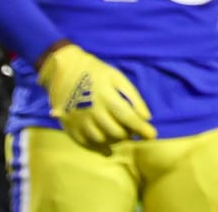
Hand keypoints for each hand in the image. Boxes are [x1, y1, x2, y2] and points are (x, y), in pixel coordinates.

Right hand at [38, 44, 155, 152]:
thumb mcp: (118, 78)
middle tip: (134, 130)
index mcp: (106, 97)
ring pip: (101, 140)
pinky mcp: (69, 127)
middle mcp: (92, 112)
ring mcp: (79, 121)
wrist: (65, 70)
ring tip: (122, 134)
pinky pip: (86, 143)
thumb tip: (147, 117)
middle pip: (115, 132)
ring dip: (115, 141)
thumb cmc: (97, 73)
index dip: (141, 128)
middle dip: (129, 134)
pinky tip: (107, 147)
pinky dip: (98, 147)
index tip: (153, 135)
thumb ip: (133, 97)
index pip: (127, 118)